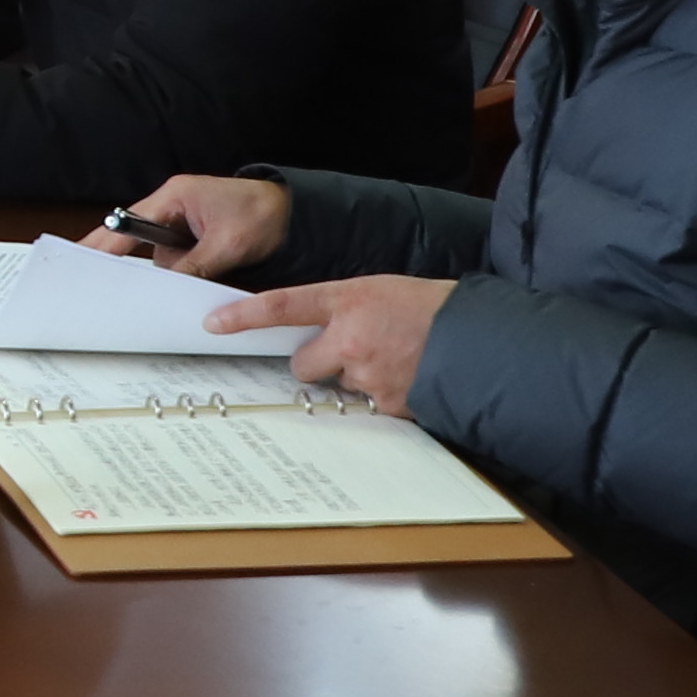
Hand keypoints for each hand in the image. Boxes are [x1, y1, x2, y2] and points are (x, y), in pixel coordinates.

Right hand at [89, 171, 293, 276]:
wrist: (295, 212)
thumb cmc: (263, 214)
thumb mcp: (227, 244)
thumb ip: (192, 264)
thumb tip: (168, 283)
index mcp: (175, 196)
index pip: (129, 221)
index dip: (105, 241)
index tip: (81, 257)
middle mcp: (172, 207)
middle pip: (137, 239)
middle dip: (132, 259)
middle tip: (106, 281)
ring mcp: (181, 223)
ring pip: (160, 256)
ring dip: (171, 271)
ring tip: (195, 272)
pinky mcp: (192, 237)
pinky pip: (176, 259)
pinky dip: (183, 271)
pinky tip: (198, 275)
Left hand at [212, 271, 455, 412]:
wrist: (484, 337)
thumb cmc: (435, 308)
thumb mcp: (384, 291)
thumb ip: (347, 310)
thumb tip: (324, 334)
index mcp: (349, 299)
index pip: (282, 306)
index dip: (243, 316)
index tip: (212, 323)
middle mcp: (350, 338)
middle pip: (304, 364)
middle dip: (319, 363)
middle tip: (352, 352)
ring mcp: (367, 374)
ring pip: (341, 384)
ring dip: (359, 377)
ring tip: (396, 359)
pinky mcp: (386, 404)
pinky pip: (370, 404)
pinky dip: (385, 395)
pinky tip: (409, 377)